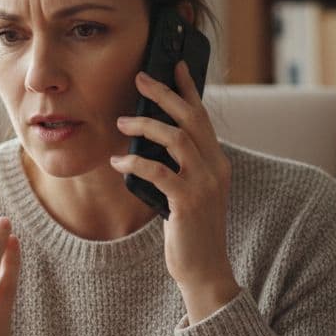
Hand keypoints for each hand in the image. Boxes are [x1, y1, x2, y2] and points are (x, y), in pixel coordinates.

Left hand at [112, 61, 238, 322]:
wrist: (205, 271)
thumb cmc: (191, 231)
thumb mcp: (191, 192)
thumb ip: (181, 167)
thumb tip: (151, 141)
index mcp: (218, 163)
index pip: (204, 117)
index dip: (189, 89)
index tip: (175, 65)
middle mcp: (215, 168)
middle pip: (191, 118)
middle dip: (165, 93)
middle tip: (140, 77)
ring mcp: (204, 185)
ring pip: (175, 139)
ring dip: (145, 125)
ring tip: (121, 120)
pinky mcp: (187, 203)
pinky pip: (157, 172)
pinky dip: (135, 162)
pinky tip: (118, 161)